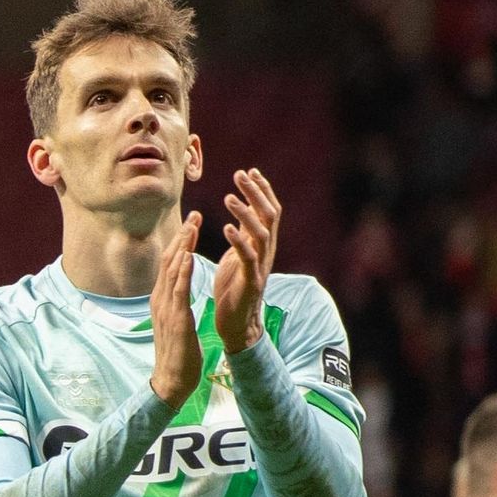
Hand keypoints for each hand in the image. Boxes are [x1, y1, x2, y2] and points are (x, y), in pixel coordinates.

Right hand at [149, 211, 202, 408]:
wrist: (172, 380)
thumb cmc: (178, 354)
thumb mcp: (176, 321)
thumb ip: (176, 302)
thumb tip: (179, 288)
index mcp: (162, 299)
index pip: (171, 263)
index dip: (181, 242)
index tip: (192, 223)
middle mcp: (161, 299)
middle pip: (170, 260)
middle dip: (183, 236)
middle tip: (195, 214)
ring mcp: (166, 308)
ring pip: (173, 270)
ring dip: (183, 246)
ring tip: (192, 226)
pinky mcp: (176, 319)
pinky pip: (178, 290)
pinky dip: (182, 271)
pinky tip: (188, 256)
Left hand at [213, 168, 279, 353]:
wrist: (237, 326)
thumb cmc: (234, 290)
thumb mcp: (239, 255)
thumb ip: (244, 234)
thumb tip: (244, 210)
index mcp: (262, 245)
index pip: (269, 211)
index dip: (262, 190)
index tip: (250, 171)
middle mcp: (266, 253)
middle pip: (269, 216)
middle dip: (256, 193)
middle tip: (240, 174)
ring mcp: (260, 267)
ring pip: (261, 233)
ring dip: (245, 213)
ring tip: (229, 197)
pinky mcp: (250, 281)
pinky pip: (247, 257)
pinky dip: (238, 240)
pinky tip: (226, 227)